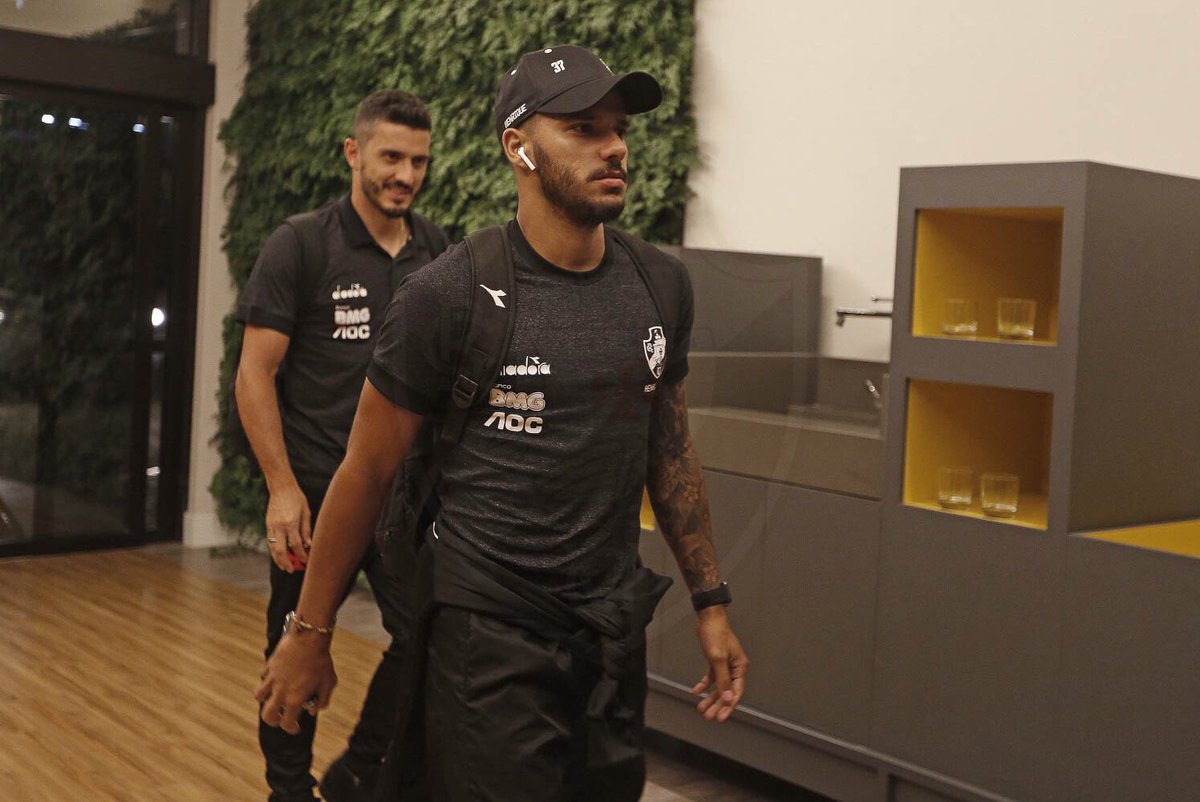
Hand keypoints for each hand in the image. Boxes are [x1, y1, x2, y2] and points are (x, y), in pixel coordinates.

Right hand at [255, 632, 336, 733]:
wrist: (309, 637)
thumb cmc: (321, 661)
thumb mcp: (328, 683)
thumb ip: (322, 701)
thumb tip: (312, 711)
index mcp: (294, 699)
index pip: (286, 723)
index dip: (291, 728)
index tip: (295, 728)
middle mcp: (280, 692)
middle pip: (267, 715)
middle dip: (273, 720)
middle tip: (280, 717)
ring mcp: (272, 679)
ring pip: (259, 696)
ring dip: (266, 700)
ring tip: (275, 696)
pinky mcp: (270, 666)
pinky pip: (264, 677)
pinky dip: (268, 681)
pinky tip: (277, 677)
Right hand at [265, 483, 311, 571]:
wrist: (281, 487)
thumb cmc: (297, 498)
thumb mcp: (306, 512)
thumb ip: (306, 530)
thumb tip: (308, 545)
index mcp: (290, 523)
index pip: (295, 544)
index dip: (300, 555)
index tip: (305, 561)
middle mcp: (279, 526)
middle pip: (280, 550)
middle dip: (286, 562)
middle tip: (292, 570)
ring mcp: (271, 526)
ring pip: (272, 547)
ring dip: (278, 559)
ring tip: (284, 567)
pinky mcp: (268, 524)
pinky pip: (269, 541)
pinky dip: (273, 551)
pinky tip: (278, 556)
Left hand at [691, 605, 747, 721]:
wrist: (707, 617)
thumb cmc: (715, 633)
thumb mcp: (718, 658)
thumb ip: (722, 679)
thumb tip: (727, 697)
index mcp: (740, 667)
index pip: (736, 692)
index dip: (728, 706)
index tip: (720, 717)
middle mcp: (735, 667)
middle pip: (727, 691)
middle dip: (718, 704)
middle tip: (709, 716)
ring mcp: (725, 664)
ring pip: (719, 686)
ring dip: (710, 697)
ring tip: (702, 708)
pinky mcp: (716, 660)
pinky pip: (712, 677)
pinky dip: (704, 685)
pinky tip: (696, 691)